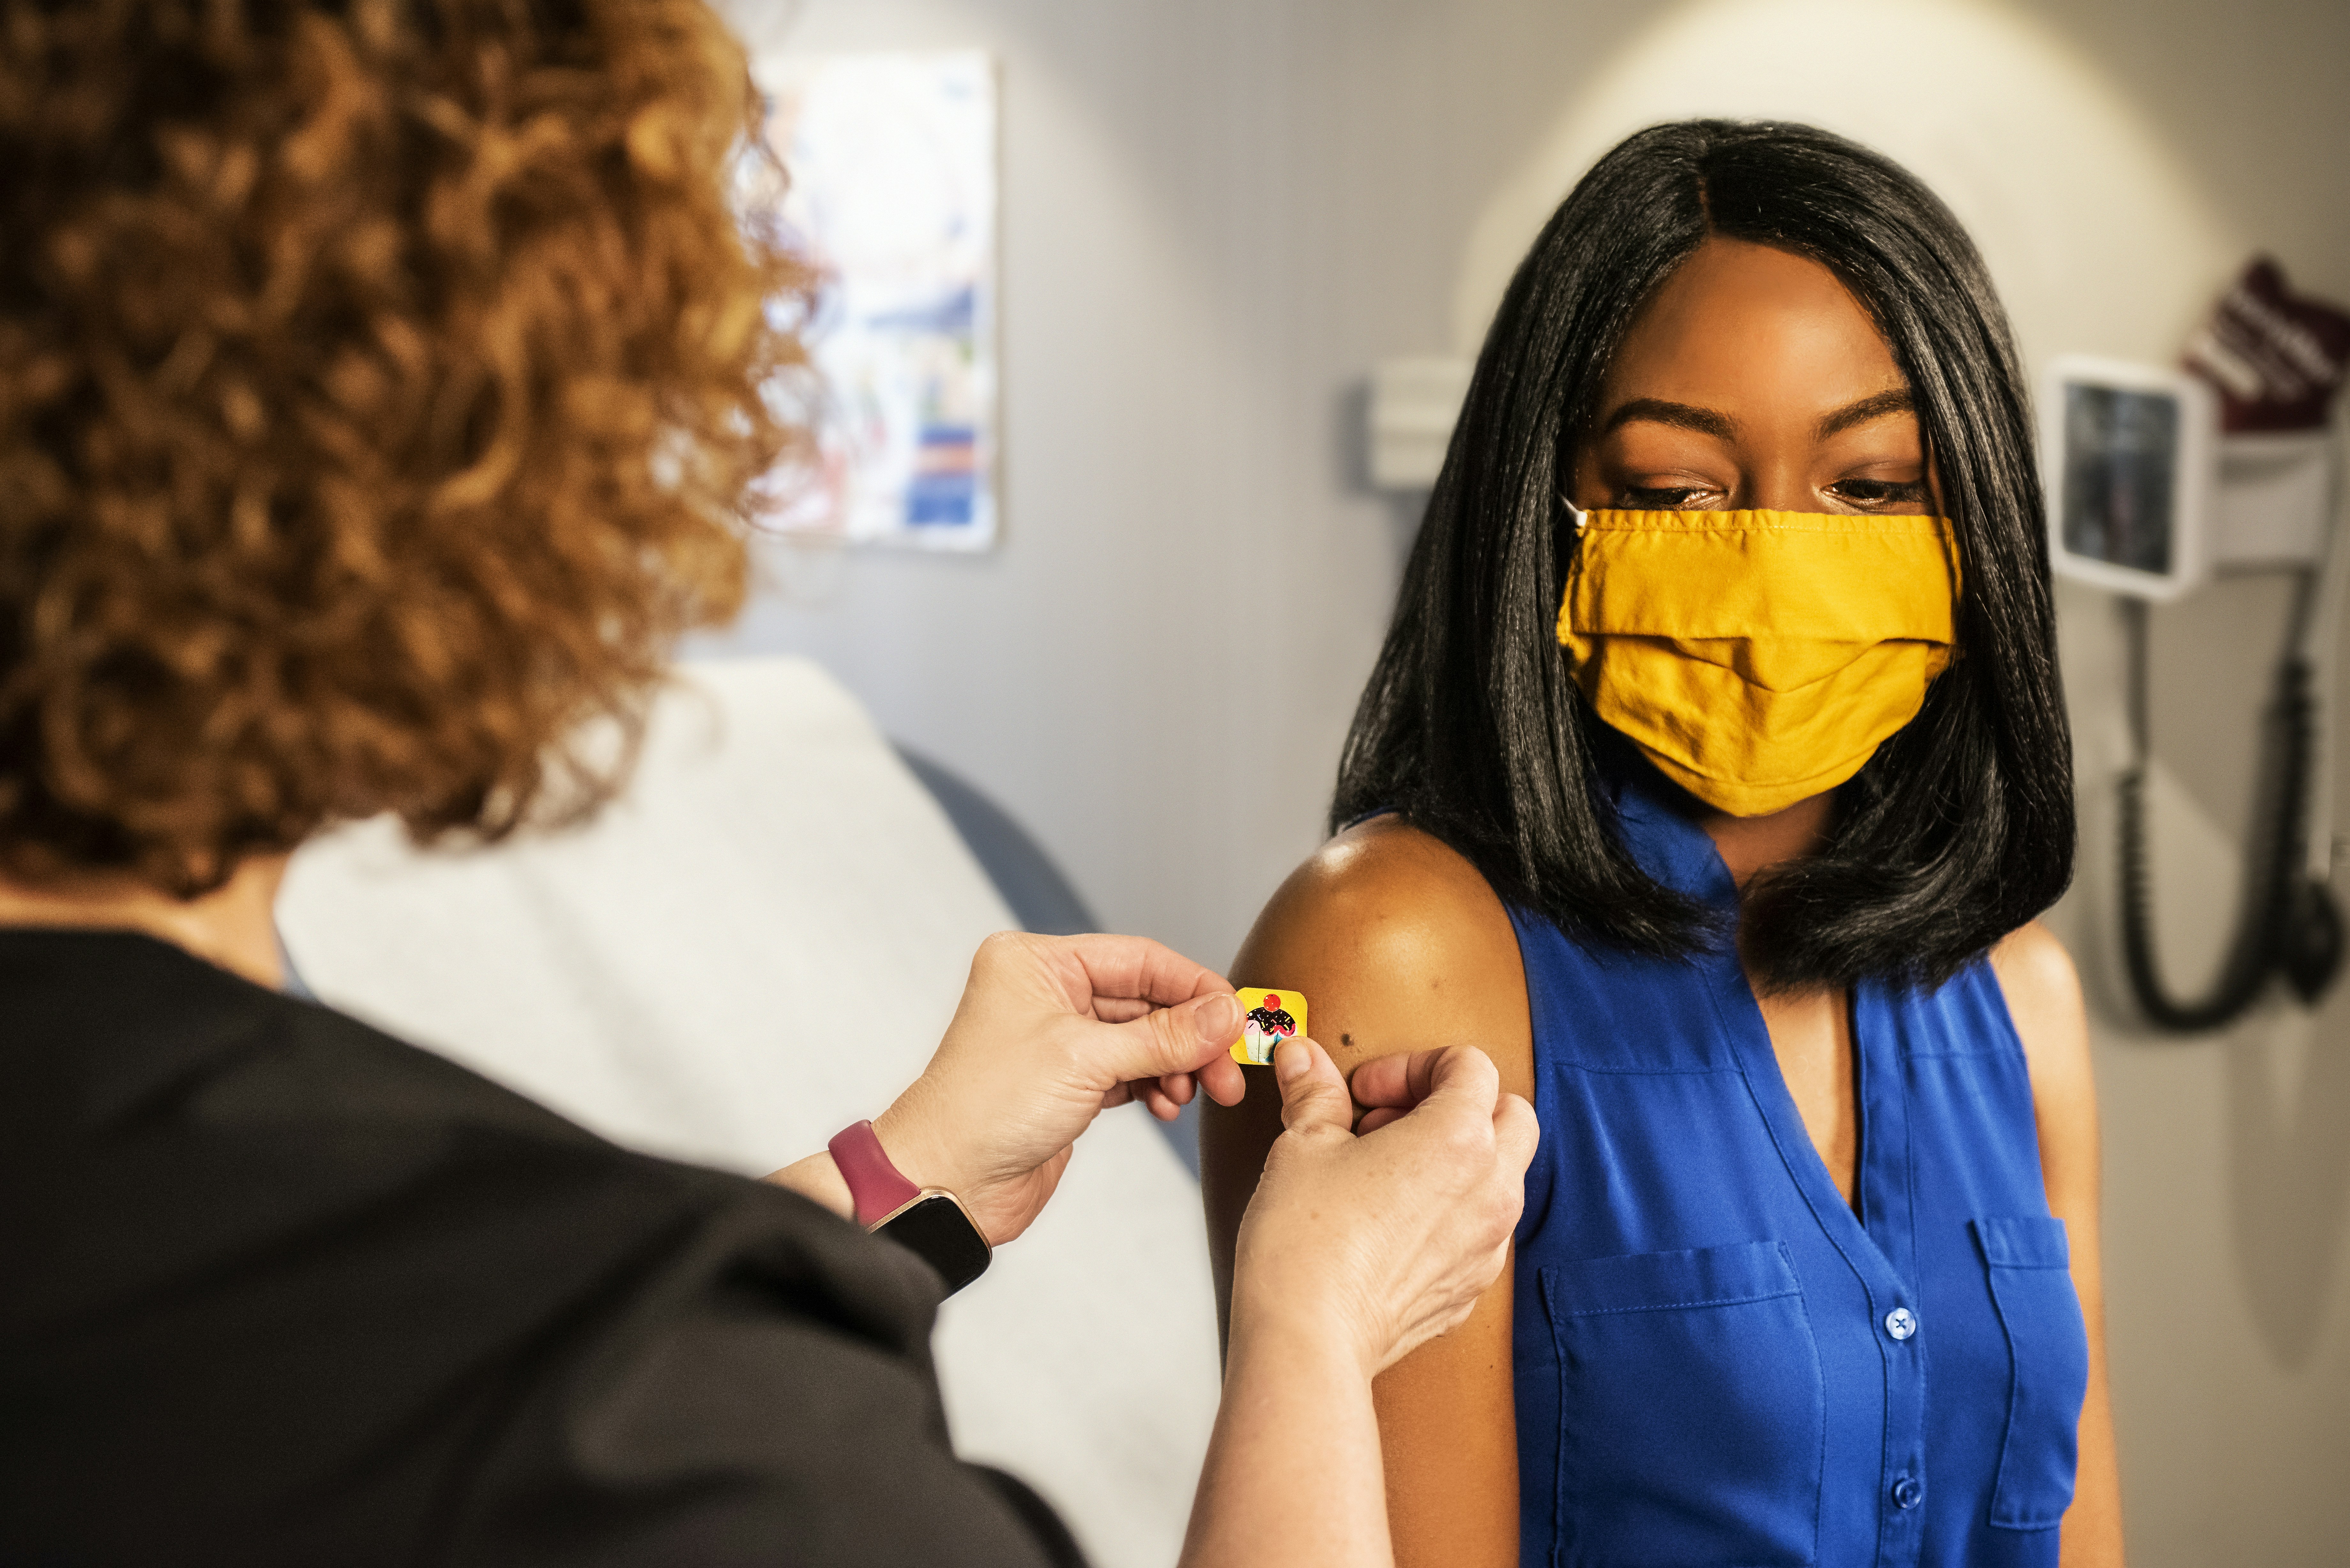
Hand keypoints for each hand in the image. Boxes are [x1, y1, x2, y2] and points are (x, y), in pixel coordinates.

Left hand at [872, 932, 1247, 1243]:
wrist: (946, 1183)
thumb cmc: (985, 1109)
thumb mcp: (1087, 1060)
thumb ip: (1165, 1037)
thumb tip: (1226, 1015)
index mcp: (1037, 963)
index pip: (1139, 959)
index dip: (1194, 987)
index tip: (1236, 1017)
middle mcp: (1046, 993)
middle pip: (1146, 1000)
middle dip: (1191, 1036)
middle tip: (1226, 1070)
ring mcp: (1058, 1040)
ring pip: (1143, 1039)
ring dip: (1178, 1065)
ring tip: (1197, 1092)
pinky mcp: (1068, 1083)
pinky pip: (1130, 1071)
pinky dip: (1156, 1085)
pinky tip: (1168, 1104)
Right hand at [1228, 1040, 1536, 1377]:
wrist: (1308, 1339)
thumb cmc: (1306, 1242)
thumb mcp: (1304, 1145)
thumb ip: (1315, 1093)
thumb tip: (1304, 1058)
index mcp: (1460, 1139)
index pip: (1470, 1066)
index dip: (1412, 1065)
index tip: (1367, 1093)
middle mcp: (1492, 1190)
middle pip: (1510, 1115)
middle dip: (1456, 1105)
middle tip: (1390, 1123)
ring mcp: (1489, 1244)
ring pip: (1501, 1175)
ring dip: (1456, 1159)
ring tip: (1385, 1173)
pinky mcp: (1471, 1287)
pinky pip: (1480, 1230)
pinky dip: (1450, 1212)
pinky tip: (1389, 1223)